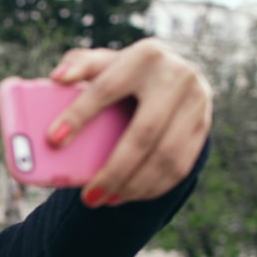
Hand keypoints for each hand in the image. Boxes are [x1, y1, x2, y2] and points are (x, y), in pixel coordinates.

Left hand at [47, 37, 212, 207]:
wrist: (172, 74)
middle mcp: (177, 76)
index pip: (106, 89)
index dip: (79, 115)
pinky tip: (128, 195)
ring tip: (105, 199)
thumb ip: (79, 65)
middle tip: (87, 197)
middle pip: (143, 133)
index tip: (54, 140)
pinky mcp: (203, 126)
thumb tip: (57, 79)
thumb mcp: (102, 63)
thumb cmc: (123, 73)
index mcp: (144, 56)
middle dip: (114, 170)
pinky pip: (180, 166)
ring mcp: (196, 102)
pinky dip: (153, 187)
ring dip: (134, 186)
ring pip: (166, 156)